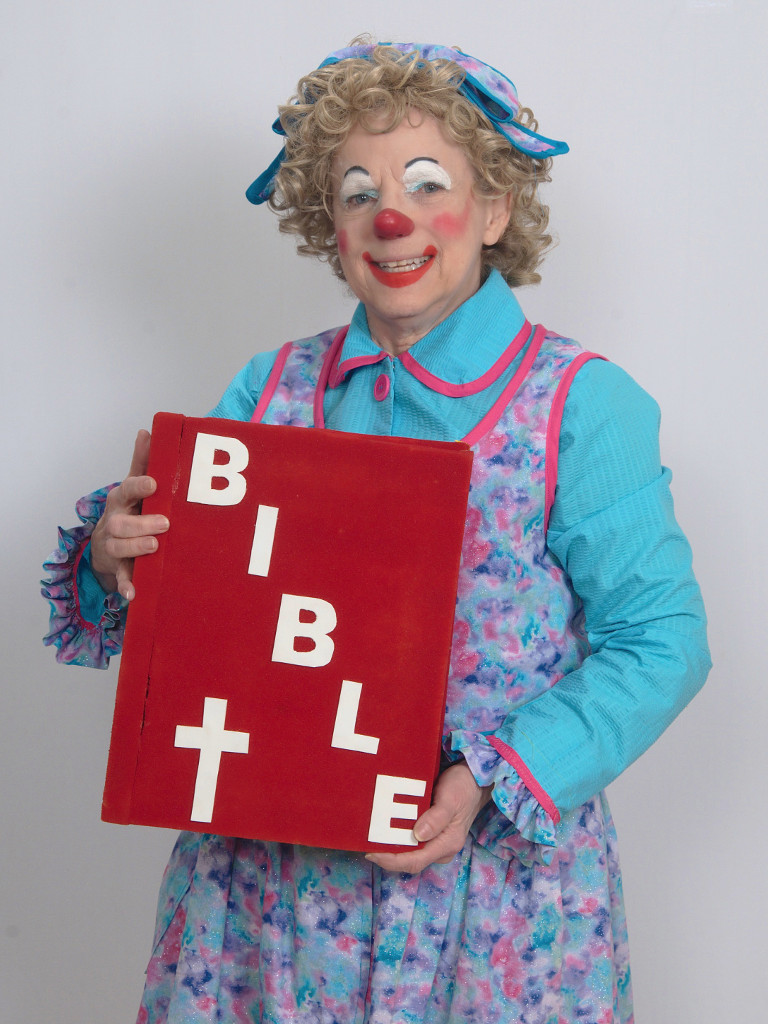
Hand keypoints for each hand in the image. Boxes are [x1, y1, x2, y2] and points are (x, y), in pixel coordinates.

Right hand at [90, 430, 168, 600]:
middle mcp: (114, 522)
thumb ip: (143, 462)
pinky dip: (126, 585)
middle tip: (165, 523)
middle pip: (121, 523)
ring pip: (119, 548)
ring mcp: (114, 546)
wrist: (109, 544)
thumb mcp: (135, 487)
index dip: (139, 486)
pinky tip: (134, 593)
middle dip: (141, 523)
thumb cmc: (130, 510)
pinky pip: (120, 578)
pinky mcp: (119, 568)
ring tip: (155, 547)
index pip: (126, 490)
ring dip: (135, 547)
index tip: (154, 484)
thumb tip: (148, 430)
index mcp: (121, 500)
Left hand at [365, 762, 491, 873]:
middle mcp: (441, 849)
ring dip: (390, 848)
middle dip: (386, 856)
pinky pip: (411, 842)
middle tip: (362, 844)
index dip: (391, 860)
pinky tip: (382, 830)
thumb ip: (436, 818)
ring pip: (409, 853)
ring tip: (368, 838)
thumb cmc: (463, 786)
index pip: (415, 861)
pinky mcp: (432, 834)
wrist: (475, 779)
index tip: (371, 852)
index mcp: (447, 844)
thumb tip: (418, 835)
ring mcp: (436, 843)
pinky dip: (396, 839)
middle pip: (409, 860)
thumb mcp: (451, 799)